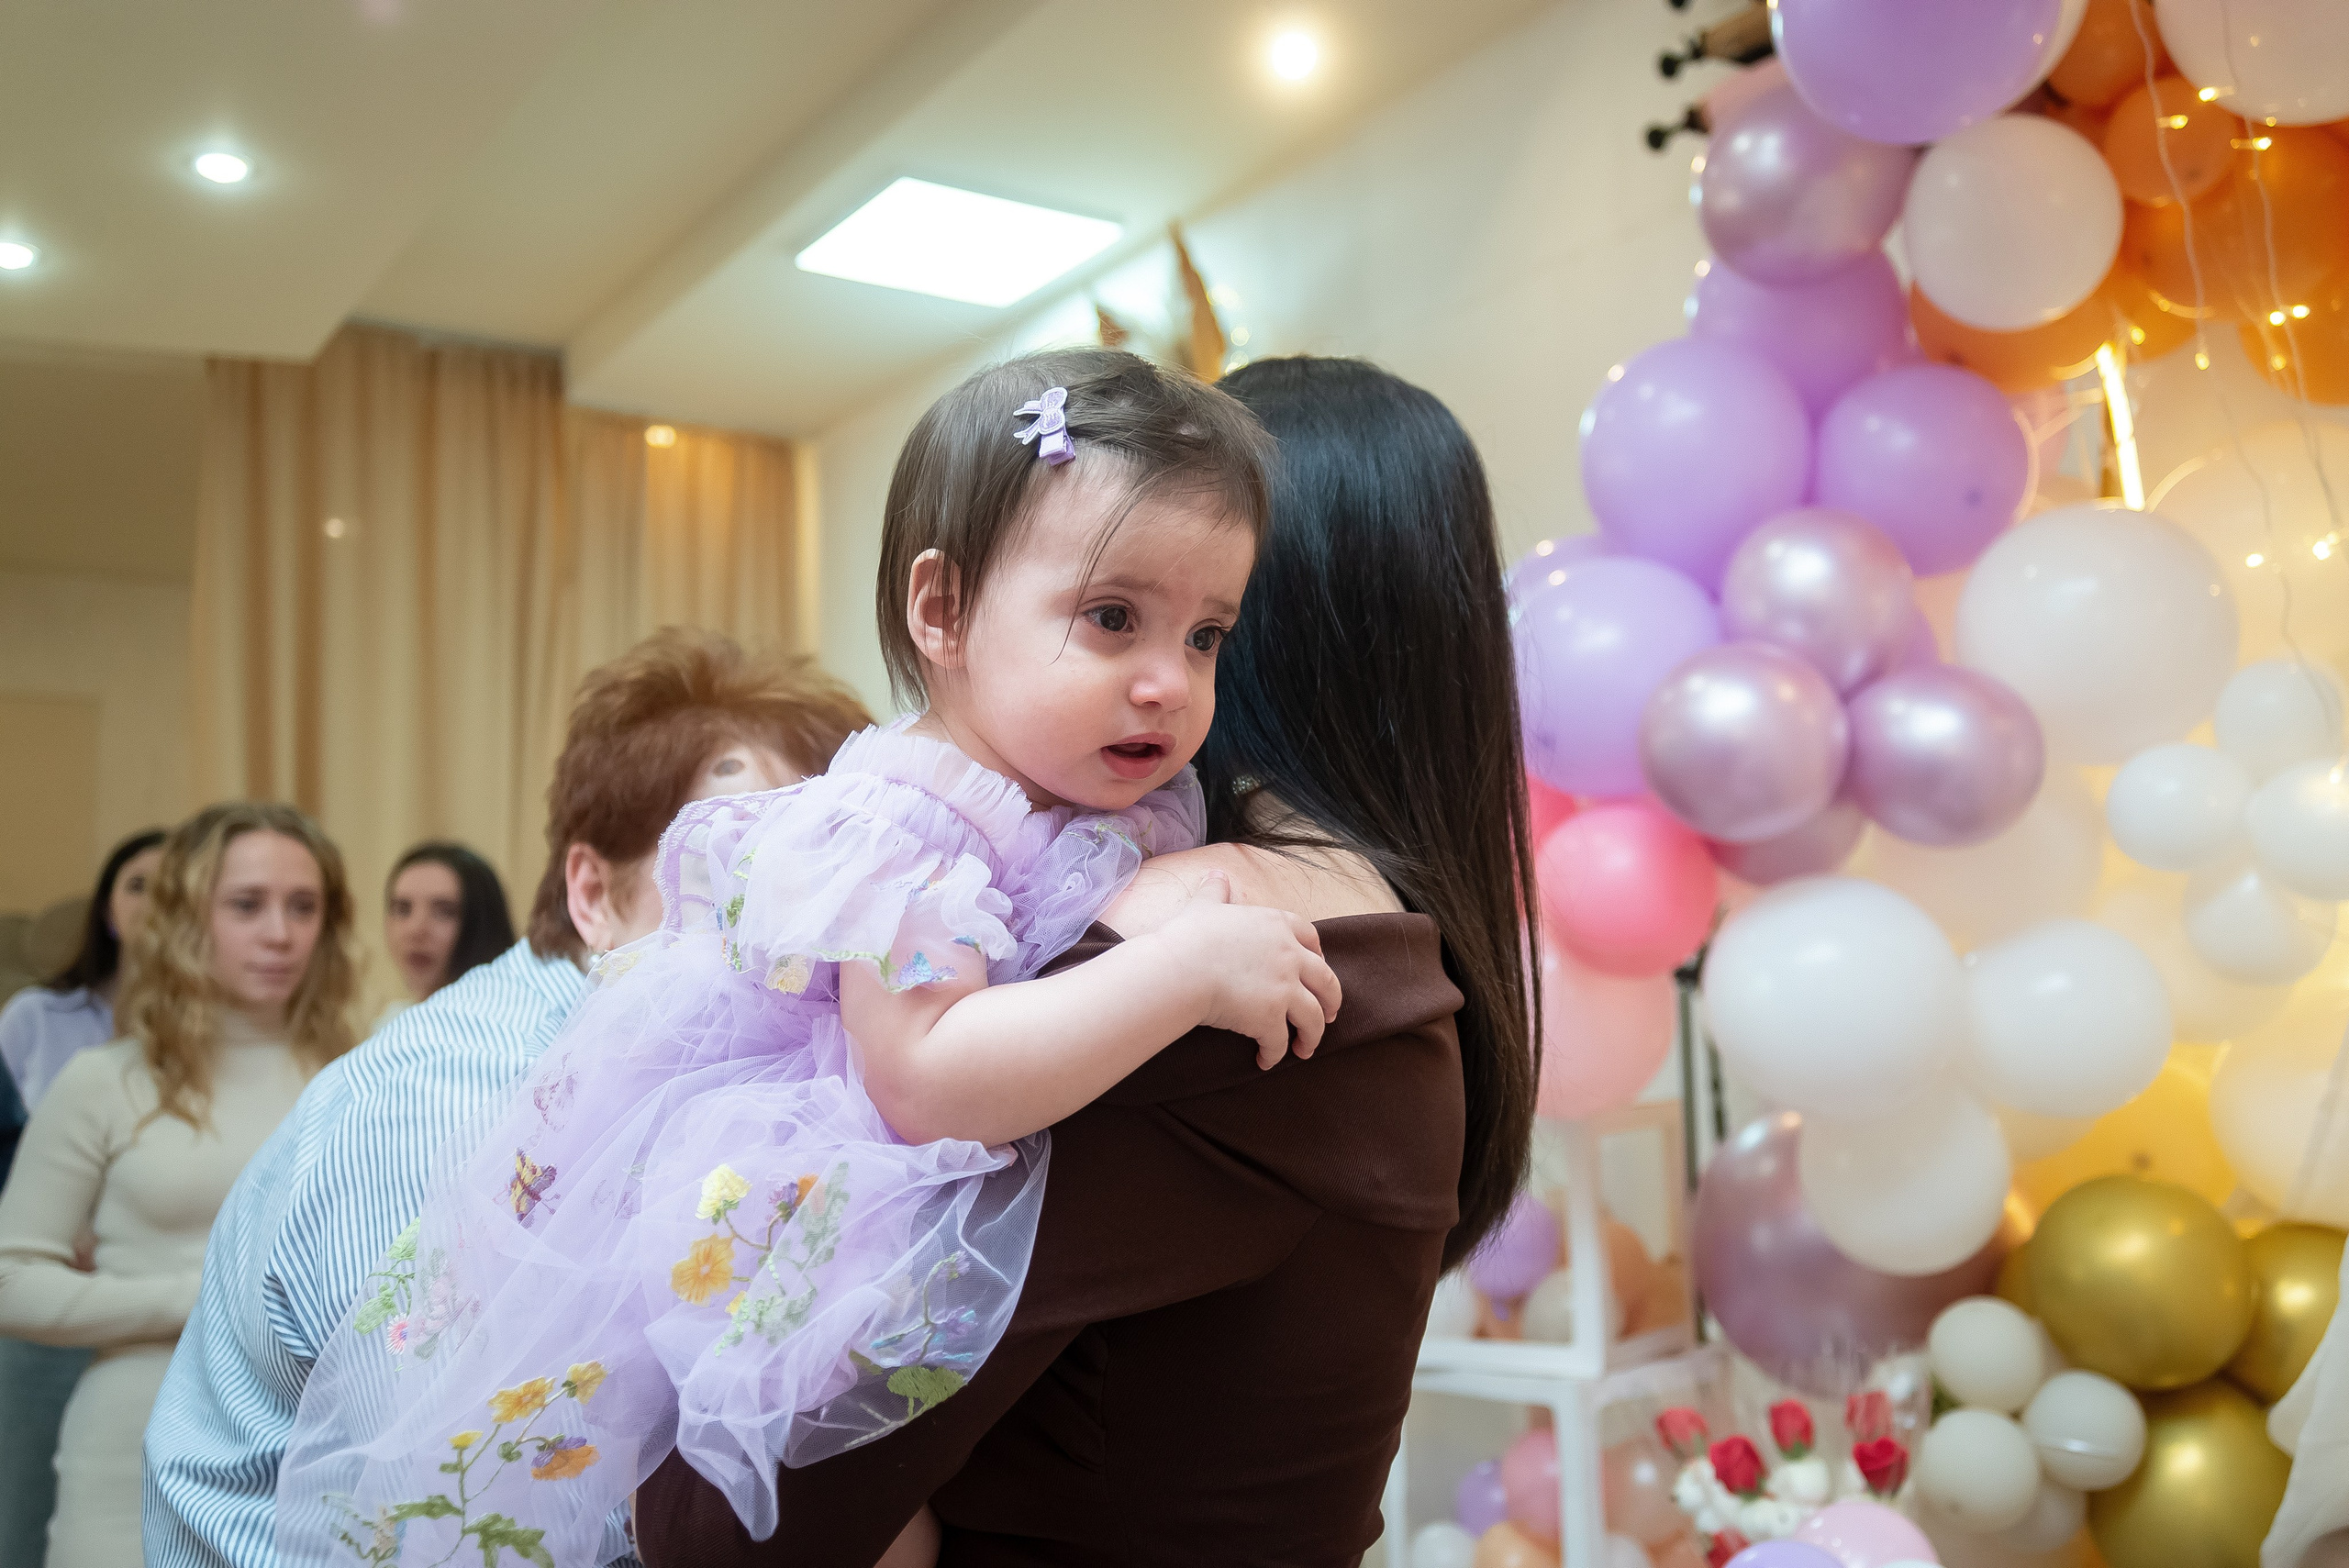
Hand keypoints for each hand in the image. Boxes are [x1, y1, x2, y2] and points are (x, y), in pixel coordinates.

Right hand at [1150, 871, 1341, 1069]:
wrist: (1179, 969)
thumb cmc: (1188, 936)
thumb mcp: (1204, 906)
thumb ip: (1216, 891)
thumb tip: (1216, 874)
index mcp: (1277, 925)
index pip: (1311, 938)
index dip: (1318, 956)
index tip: (1317, 969)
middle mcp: (1289, 955)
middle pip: (1327, 981)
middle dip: (1331, 1000)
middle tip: (1328, 1014)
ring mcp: (1284, 988)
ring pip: (1313, 1017)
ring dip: (1312, 1035)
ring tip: (1304, 1048)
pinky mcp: (1270, 1018)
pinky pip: (1281, 1042)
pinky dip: (1276, 1054)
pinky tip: (1266, 1060)